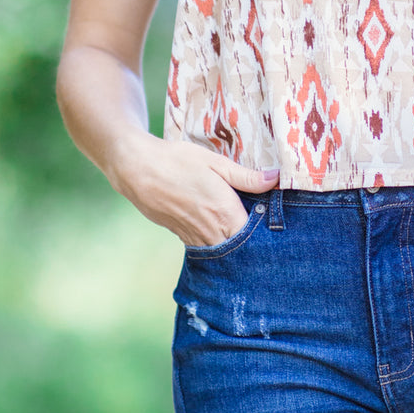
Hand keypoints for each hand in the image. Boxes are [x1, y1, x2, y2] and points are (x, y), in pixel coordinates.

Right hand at [111, 133, 279, 246]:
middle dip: (253, 242)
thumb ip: (246, 176)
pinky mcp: (182, 237)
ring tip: (245, 231)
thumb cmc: (178, 161)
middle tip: (264, 231)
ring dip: (234, 244)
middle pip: (241, 248)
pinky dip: (217, 242)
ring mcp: (194, 237)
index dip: (266, 232)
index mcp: (224, 212)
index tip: (275, 225)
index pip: (255, 236)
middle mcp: (211, 231)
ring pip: (223, 251)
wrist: (137, 170)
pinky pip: (206, 247)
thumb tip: (275, 179)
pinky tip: (221, 229)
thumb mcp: (215, 162)